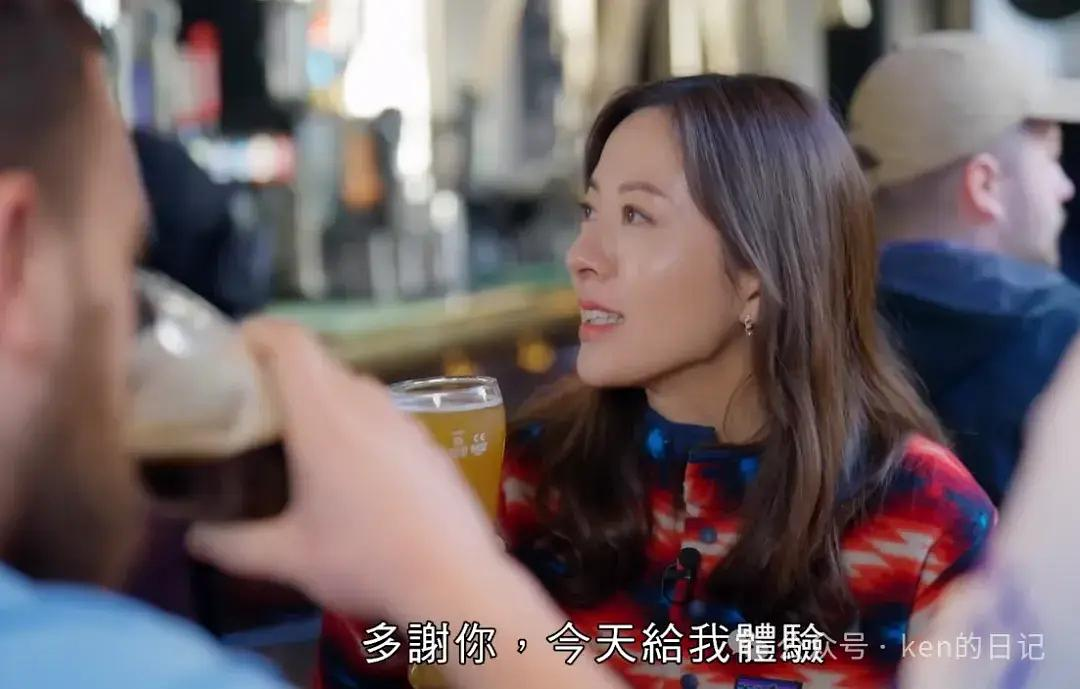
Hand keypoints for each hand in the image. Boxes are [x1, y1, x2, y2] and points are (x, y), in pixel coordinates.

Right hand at [186, 319, 503, 618]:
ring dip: (320, 400)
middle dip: (280, 373)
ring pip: (354, 389)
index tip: (228, 349)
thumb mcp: (289, 558)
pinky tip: (349, 469)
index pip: (290, 342)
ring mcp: (405, 422)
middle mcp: (368, 405)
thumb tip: (193, 537)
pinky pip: (382, 415)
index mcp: (326, 416)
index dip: (256, 331)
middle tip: (248, 406)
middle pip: (319, 363)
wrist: (456, 581)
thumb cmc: (366, 561)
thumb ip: (233, 544)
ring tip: (293, 438)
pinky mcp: (428, 444)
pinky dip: (355, 423)